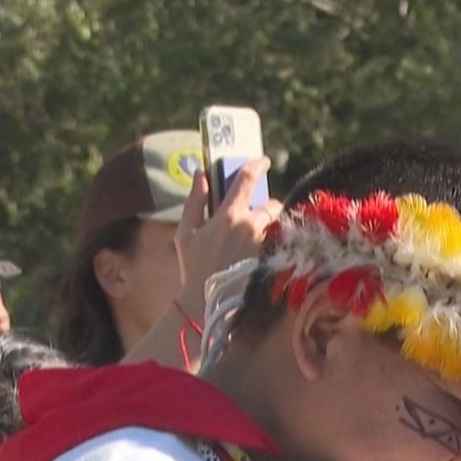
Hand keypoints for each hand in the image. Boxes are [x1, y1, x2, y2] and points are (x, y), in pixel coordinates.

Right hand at [174, 157, 282, 316]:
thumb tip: (200, 174)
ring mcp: (262, 244)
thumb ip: (194, 200)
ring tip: (251, 236)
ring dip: (267, 224)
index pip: (247, 181)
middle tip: (254, 212)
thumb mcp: (185, 231)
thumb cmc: (192, 265)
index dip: (257, 165)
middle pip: (270, 204)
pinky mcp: (269, 258)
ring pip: (274, 224)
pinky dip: (268, 241)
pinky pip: (274, 242)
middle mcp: (250, 226)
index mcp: (229, 215)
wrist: (208, 300)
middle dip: (265, 205)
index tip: (263, 160)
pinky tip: (253, 251)